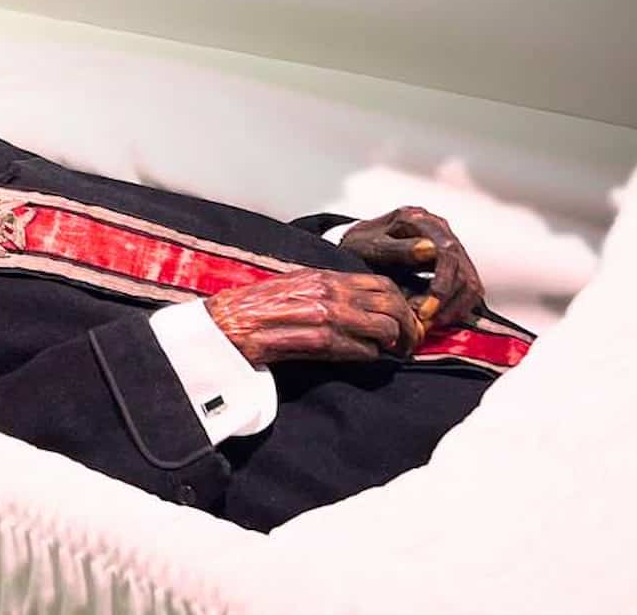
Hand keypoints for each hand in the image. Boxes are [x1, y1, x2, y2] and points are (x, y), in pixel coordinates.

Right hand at [206, 269, 423, 365]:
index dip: (401, 303)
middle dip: (409, 326)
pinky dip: (370, 356)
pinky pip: (361, 350)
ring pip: (383, 327)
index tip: (406, 318)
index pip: (381, 283)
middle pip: (391, 304)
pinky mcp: (319, 341)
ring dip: (393, 344)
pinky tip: (366, 359)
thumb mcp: (295, 286)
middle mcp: (330, 292)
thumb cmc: (254, 307)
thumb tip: (356, 303)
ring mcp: (326, 316)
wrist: (227, 323)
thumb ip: (326, 291)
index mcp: (324, 276)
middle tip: (410, 342)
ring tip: (393, 354)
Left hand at [338, 206, 483, 329]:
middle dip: (446, 302)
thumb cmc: (358, 244)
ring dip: (454, 307)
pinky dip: (457, 306)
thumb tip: (429, 249)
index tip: (426, 309)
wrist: (355, 245)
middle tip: (425, 322)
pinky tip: (438, 317)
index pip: (447, 252)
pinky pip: (467, 288)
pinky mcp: (451, 262)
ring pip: (469, 281)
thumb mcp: (369, 246)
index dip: (441, 285)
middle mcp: (439, 229)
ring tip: (429, 322)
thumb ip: (398, 248)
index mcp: (420, 220)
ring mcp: (448, 245)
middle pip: (462, 269)